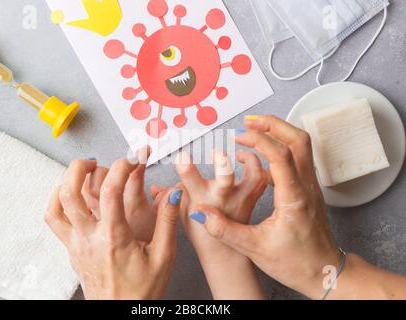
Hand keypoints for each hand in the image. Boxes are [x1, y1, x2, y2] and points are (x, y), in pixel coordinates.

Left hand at [45, 158, 181, 299]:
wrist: (120, 315)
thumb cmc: (141, 291)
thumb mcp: (164, 256)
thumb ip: (168, 222)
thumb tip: (173, 194)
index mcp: (115, 238)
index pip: (111, 191)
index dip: (121, 168)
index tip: (131, 161)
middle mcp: (90, 238)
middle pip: (71, 192)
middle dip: (80, 167)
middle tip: (95, 161)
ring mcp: (76, 244)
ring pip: (57, 205)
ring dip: (65, 181)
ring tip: (80, 173)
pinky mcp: (71, 249)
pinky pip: (54, 220)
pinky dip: (57, 201)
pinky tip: (70, 196)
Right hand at [190, 116, 340, 299]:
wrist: (325, 273)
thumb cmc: (297, 263)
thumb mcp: (255, 249)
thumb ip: (225, 229)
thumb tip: (201, 212)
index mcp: (294, 198)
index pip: (281, 156)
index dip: (260, 140)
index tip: (240, 136)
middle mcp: (306, 187)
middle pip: (299, 140)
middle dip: (273, 125)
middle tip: (249, 122)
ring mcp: (310, 186)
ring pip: (301, 146)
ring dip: (278, 133)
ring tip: (253, 132)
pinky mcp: (308, 189)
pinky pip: (298, 158)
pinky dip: (280, 148)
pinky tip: (261, 157)